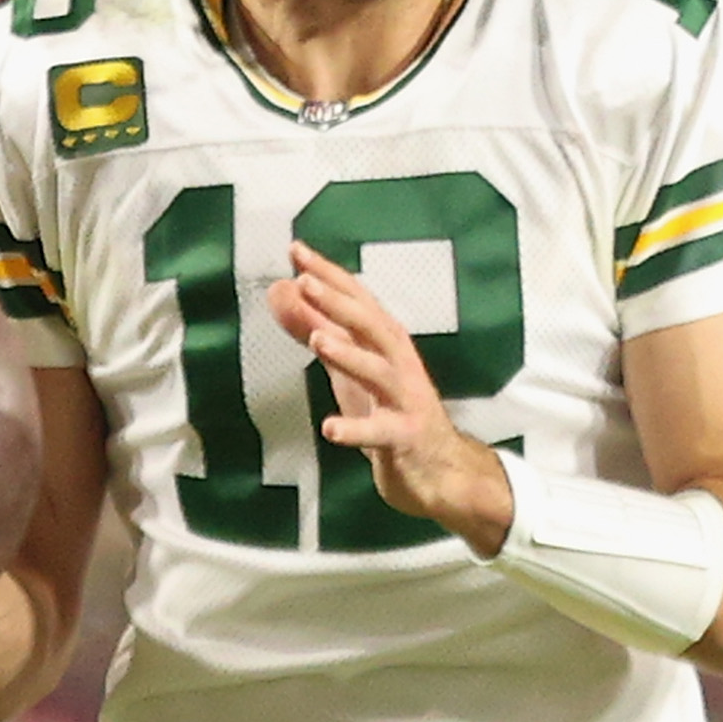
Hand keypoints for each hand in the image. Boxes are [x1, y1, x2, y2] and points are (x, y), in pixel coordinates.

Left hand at [277, 240, 511, 550]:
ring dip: (350, 355)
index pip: (357, 301)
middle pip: (371, 325)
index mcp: (385, 344)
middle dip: (339, 302)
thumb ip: (317, 331)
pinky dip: (357, 430)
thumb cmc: (392, 413)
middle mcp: (399, 364)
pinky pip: (381, 432)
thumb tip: (281, 291)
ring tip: (318, 340)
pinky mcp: (406, 438)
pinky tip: (330, 428)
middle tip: (305, 280)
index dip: (328, 275)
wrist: (441, 471)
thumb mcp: (348, 370)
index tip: (296, 250)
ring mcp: (405, 400)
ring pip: (379, 372)